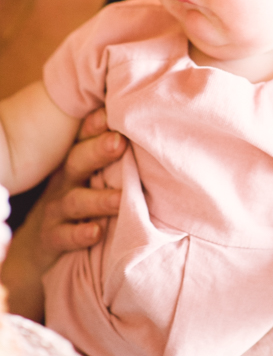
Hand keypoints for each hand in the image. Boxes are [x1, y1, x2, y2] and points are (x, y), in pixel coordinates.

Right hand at [1, 107, 125, 318]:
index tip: (111, 112)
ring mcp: (57, 209)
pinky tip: (96, 232)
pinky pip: (64, 236)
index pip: (84, 137)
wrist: (39, 243)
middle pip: (78, 160)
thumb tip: (150, 126)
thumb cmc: (79, 198)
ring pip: (76, 200)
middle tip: (119, 142)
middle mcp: (65, 180)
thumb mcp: (91, 173)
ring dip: (99, 199)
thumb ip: (113, 153)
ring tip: (120, 198)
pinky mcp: (52, 237)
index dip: (96, 124)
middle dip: (98, 150)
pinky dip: (79, 235)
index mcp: (77, 160)